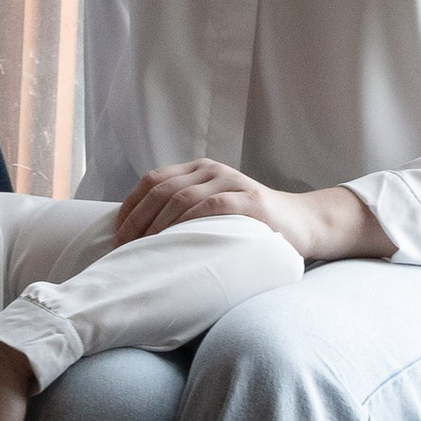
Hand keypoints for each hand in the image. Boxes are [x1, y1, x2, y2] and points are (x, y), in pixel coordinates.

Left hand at [108, 161, 389, 264]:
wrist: (305, 224)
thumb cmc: (252, 226)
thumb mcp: (215, 213)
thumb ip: (187, 214)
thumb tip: (142, 239)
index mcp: (199, 170)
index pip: (152, 181)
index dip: (130, 207)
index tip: (116, 235)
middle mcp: (212, 170)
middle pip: (161, 189)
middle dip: (137, 220)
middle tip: (124, 249)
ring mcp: (232, 182)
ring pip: (181, 197)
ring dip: (156, 225)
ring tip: (143, 250)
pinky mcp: (249, 200)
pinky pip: (210, 205)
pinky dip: (187, 222)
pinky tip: (174, 241)